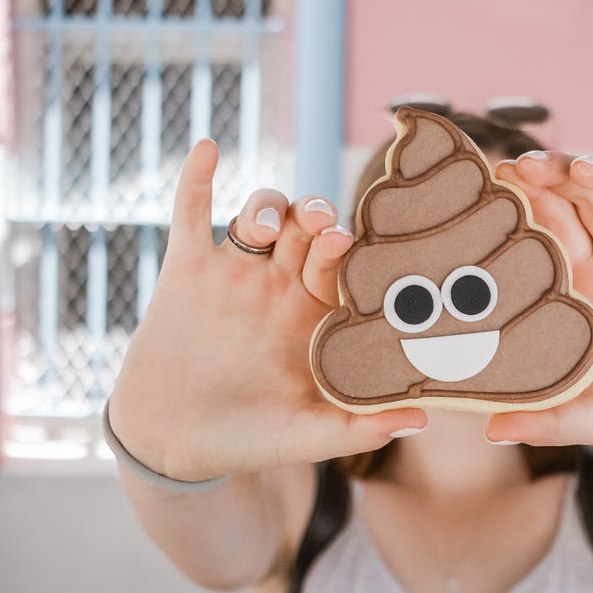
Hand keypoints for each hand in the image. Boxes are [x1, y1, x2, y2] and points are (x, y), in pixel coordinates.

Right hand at [109, 140, 426, 480]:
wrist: (172, 444)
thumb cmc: (247, 441)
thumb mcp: (303, 437)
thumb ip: (355, 428)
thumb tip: (421, 420)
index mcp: (315, 316)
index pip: (344, 267)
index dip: (353, 252)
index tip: (357, 247)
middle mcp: (280, 286)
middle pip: (307, 230)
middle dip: (317, 218)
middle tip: (322, 227)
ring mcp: (235, 274)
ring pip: (259, 214)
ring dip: (266, 207)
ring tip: (261, 228)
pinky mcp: (187, 269)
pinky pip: (192, 212)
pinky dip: (197, 179)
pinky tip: (208, 149)